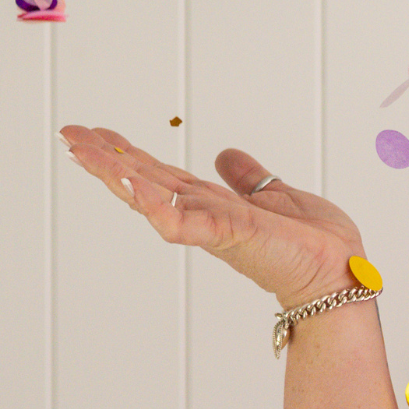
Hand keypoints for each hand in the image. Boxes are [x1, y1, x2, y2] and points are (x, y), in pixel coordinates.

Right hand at [60, 125, 366, 307]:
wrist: (339, 274)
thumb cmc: (315, 245)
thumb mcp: (275, 196)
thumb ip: (247, 178)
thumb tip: (227, 155)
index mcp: (214, 205)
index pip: (161, 174)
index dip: (128, 154)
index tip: (94, 134)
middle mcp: (206, 215)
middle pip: (146, 181)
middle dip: (106, 158)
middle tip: (69, 134)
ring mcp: (213, 226)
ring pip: (153, 196)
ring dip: (117, 174)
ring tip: (82, 151)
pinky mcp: (228, 234)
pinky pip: (184, 221)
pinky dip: (156, 205)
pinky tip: (130, 184)